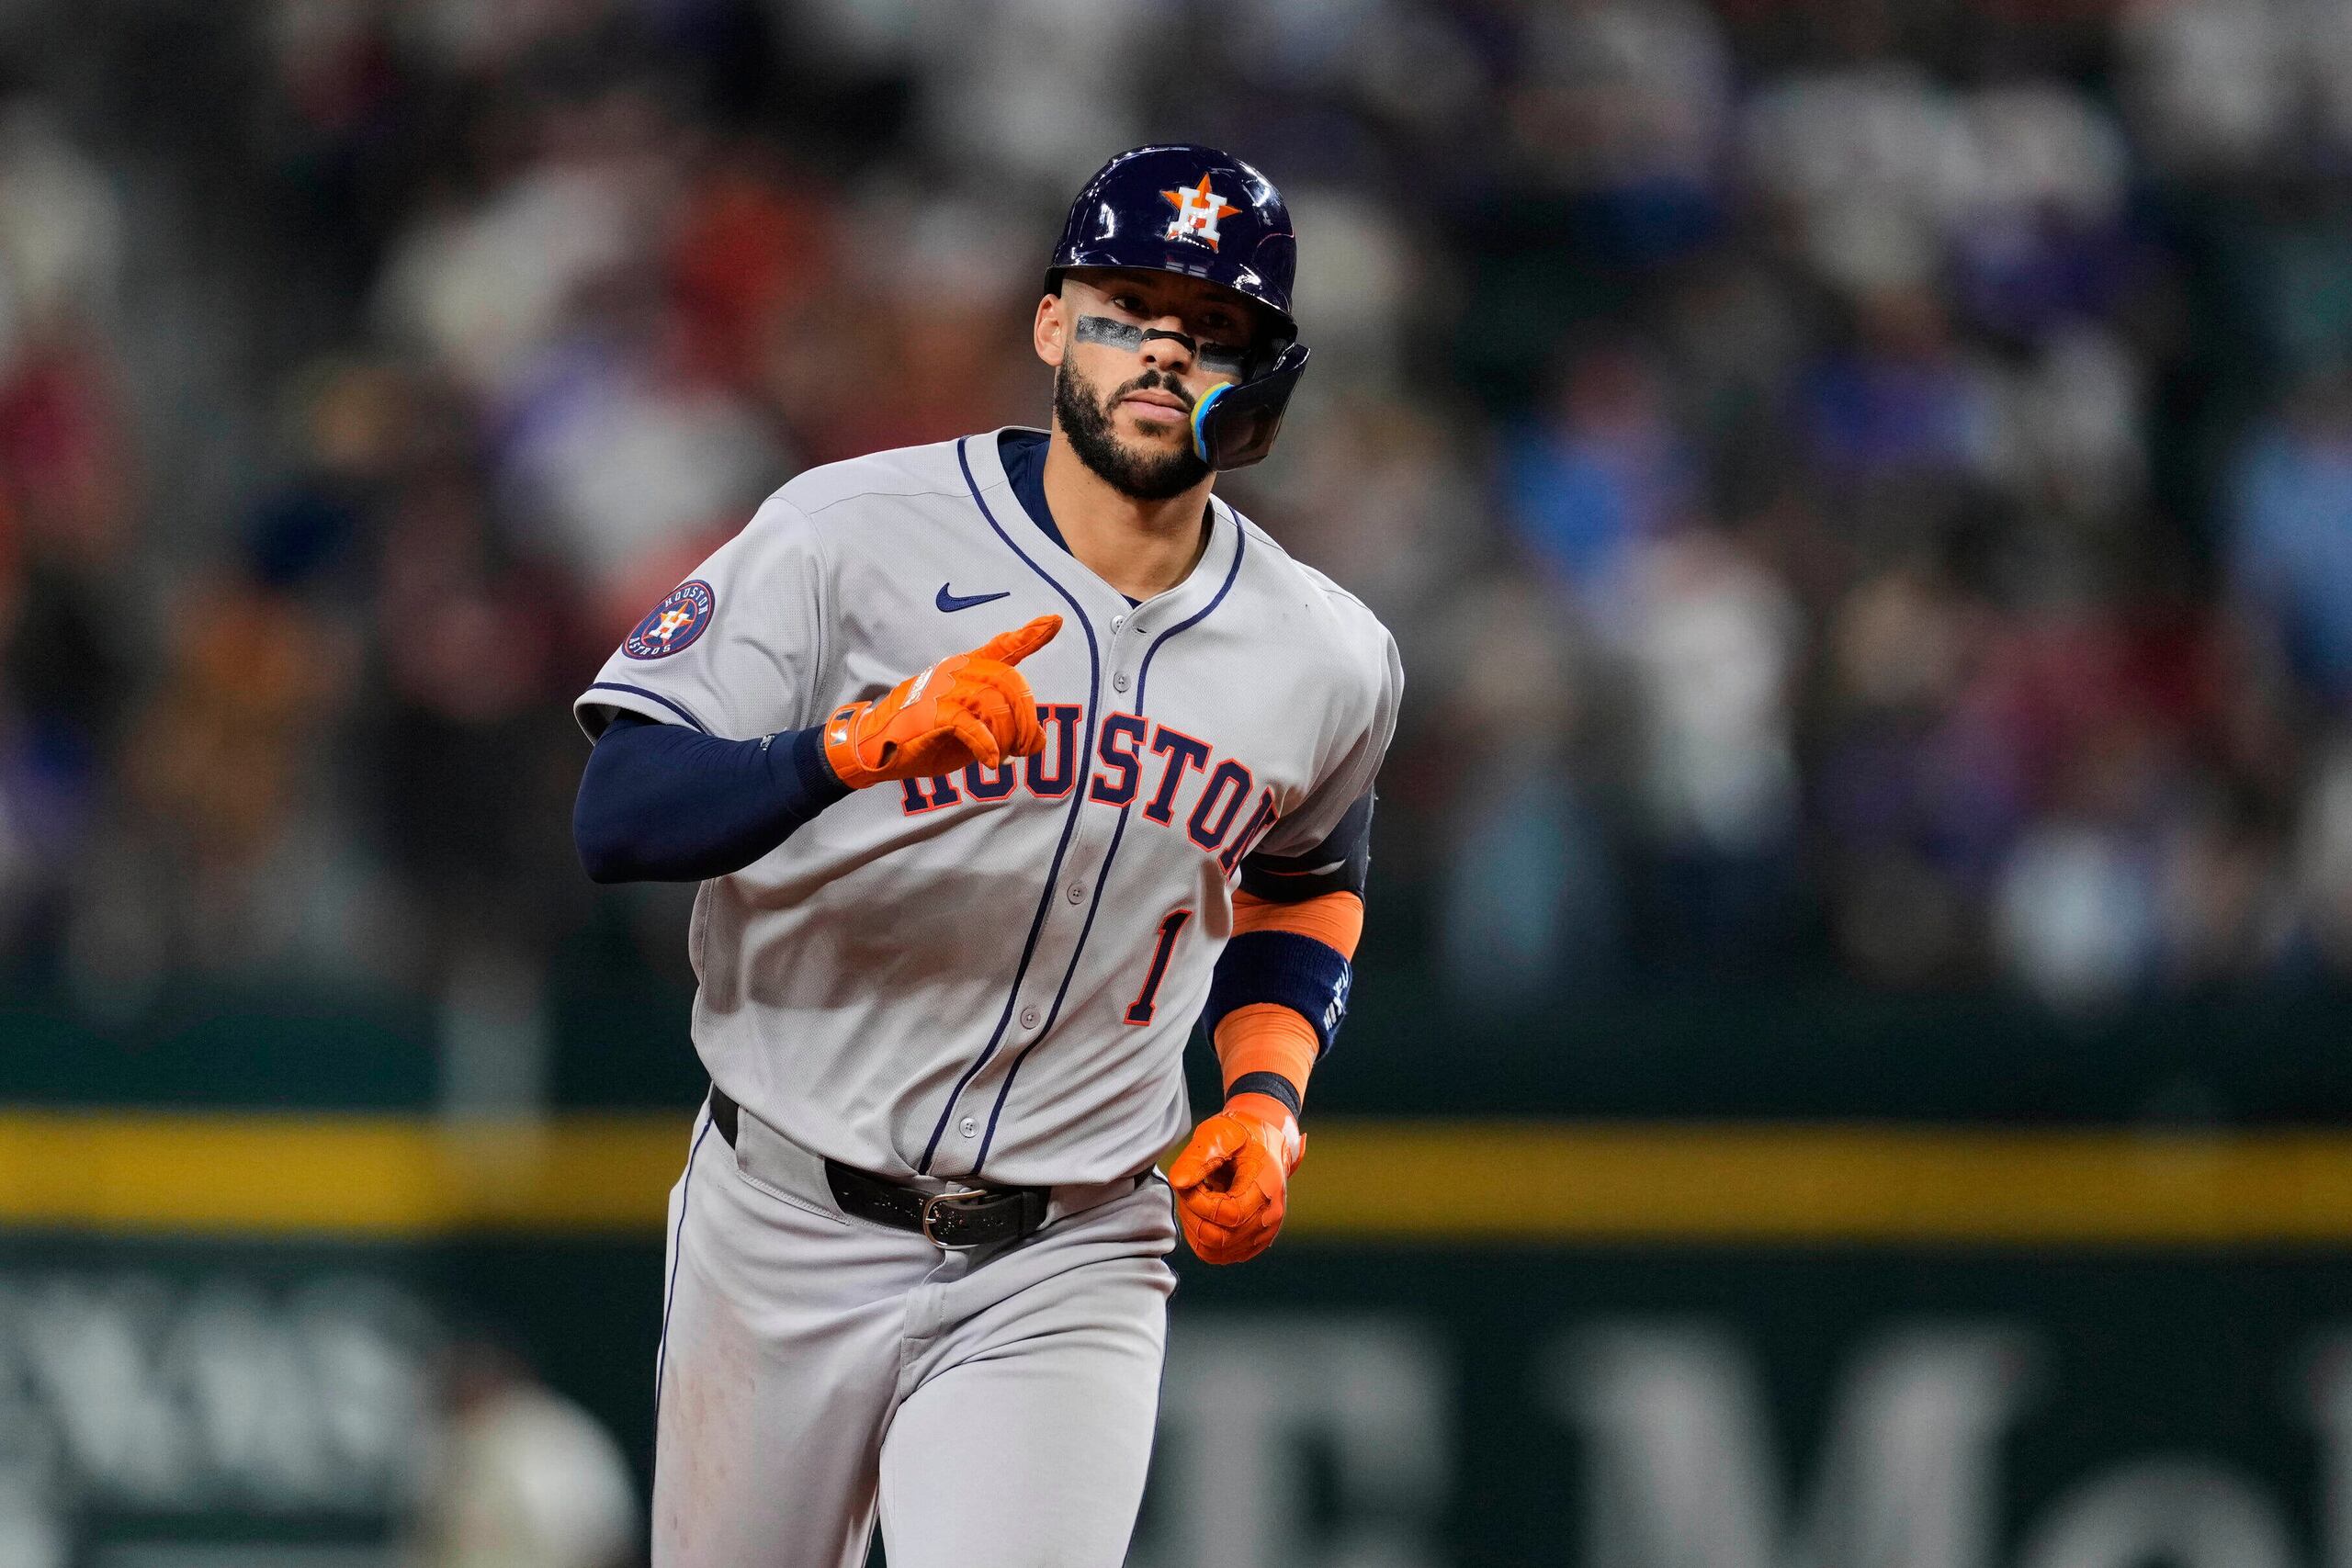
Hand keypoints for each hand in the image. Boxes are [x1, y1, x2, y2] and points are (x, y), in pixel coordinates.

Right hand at [823, 615, 1060, 788]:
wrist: (875, 750)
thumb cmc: (925, 739)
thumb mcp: (973, 735)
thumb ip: (1005, 730)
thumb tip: (1036, 740)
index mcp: (965, 672)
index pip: (1002, 648)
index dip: (1030, 634)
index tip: (1055, 620)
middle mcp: (955, 673)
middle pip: (1009, 682)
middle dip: (1026, 717)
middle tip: (1024, 747)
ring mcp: (940, 690)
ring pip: (993, 703)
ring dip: (1007, 736)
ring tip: (1003, 757)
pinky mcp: (928, 712)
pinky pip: (969, 722)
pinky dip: (986, 744)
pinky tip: (990, 762)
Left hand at [1167, 1092, 1301, 1264]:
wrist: (1266, 1142)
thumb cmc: (1242, 1135)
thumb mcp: (1218, 1133)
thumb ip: (1198, 1156)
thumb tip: (1178, 1182)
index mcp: (1266, 1188)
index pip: (1228, 1215)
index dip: (1199, 1202)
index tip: (1192, 1181)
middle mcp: (1270, 1218)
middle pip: (1219, 1238)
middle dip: (1193, 1214)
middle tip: (1191, 1189)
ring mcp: (1263, 1234)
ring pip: (1215, 1251)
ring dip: (1195, 1227)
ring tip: (1198, 1199)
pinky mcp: (1253, 1243)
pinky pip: (1219, 1255)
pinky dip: (1203, 1237)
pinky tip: (1205, 1212)